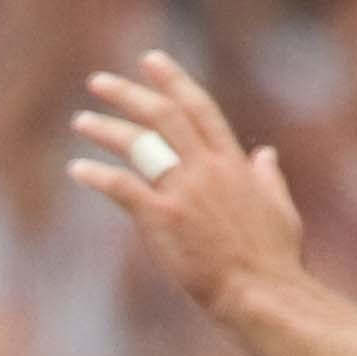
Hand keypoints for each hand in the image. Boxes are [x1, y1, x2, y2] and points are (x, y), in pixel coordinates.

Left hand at [71, 51, 304, 318]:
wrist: (261, 291)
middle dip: (129, 94)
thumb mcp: (280, 206)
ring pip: (141, 145)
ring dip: (107, 129)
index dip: (173, 80)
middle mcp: (207, 168)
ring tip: (80, 120)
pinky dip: (98, 176)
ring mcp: (185, 192)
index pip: (199, 107)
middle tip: (98, 82)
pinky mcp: (164, 220)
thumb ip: (268, 176)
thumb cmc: (273, 257)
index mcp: (233, 161)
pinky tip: (76, 169)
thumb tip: (266, 153)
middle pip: (164, 115)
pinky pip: (124, 188)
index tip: (151, 61)